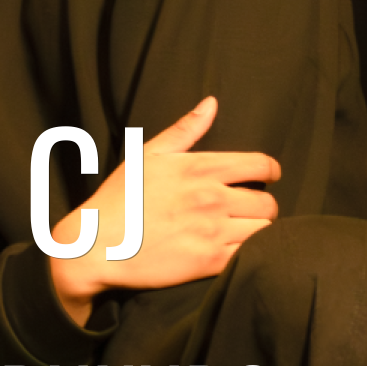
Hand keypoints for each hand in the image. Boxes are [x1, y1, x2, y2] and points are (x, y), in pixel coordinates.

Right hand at [49, 97, 279, 326]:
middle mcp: (212, 198)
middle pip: (269, 203)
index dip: (271, 170)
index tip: (268, 176)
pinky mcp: (208, 262)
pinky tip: (234, 250)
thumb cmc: (119, 198)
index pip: (261, 165)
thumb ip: (185, 129)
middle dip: (264, 205)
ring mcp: (212, 232)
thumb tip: (211, 103)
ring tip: (243, 230)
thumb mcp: (147, 154)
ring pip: (264, 231)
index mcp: (200, 169)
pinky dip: (248, 254)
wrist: (96, 244)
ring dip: (258, 230)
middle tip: (250, 209)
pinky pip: (248, 256)